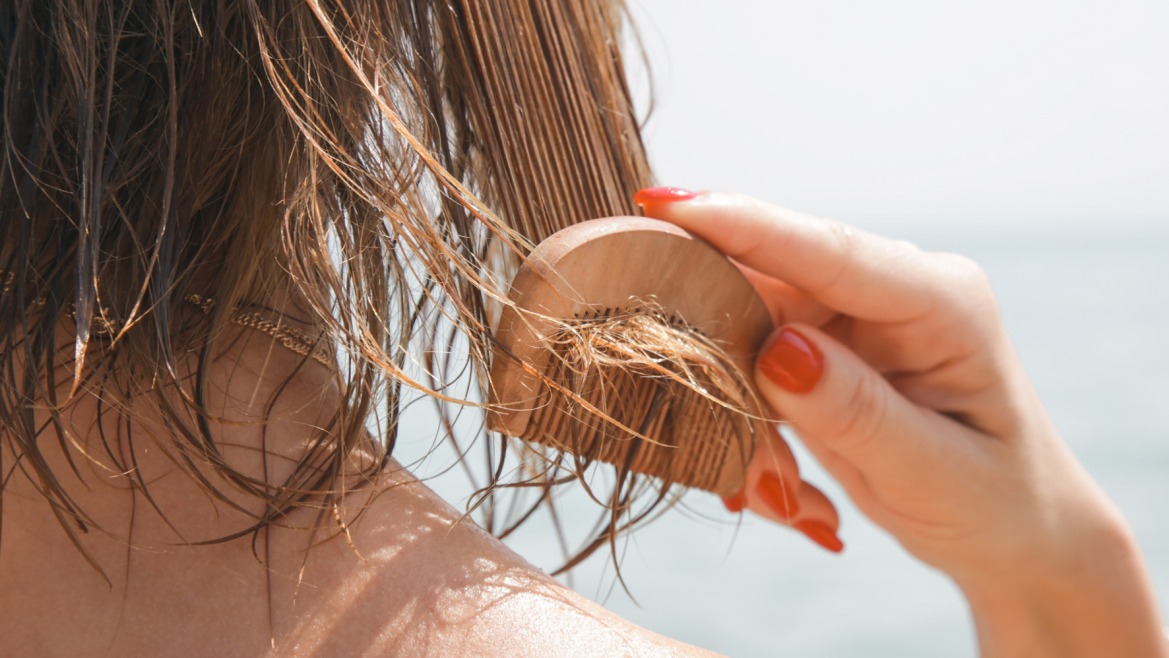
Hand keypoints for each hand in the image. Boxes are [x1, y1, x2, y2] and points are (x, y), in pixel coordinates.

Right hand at [636, 188, 1166, 656]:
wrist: (1011, 530)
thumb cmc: (994, 502)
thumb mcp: (933, 475)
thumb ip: (855, 411)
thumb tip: (777, 348)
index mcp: (939, 300)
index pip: (827, 251)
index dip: (740, 224)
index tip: (660, 203)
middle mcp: (889, 291)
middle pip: (767, 284)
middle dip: (728, 368)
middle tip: (744, 469)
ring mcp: (851, 314)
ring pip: (745, 330)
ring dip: (742, 416)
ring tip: (783, 496)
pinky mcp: (821, 343)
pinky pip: (751, 364)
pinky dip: (751, 429)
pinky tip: (784, 486)